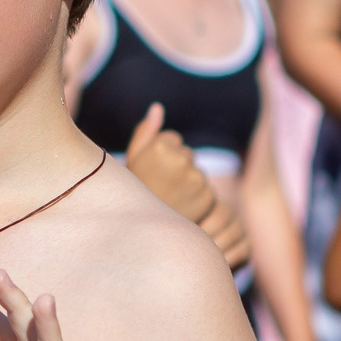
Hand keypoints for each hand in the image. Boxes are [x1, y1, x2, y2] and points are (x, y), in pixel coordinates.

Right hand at [126, 106, 248, 265]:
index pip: (172, 139)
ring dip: (186, 183)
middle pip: (186, 154)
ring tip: (168, 199)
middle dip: (175, 167)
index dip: (160, 155)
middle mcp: (182, 160)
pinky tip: (180, 208)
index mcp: (161, 147)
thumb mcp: (132, 161)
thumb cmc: (133, 194)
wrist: (142, 233)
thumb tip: (157, 107)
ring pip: (196, 172)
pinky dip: (196, 197)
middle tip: (159, 187)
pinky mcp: (208, 196)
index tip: (150, 172)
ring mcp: (197, 179)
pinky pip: (205, 189)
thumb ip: (145, 132)